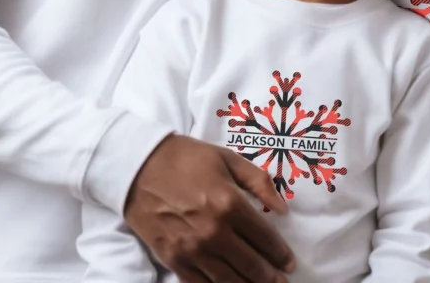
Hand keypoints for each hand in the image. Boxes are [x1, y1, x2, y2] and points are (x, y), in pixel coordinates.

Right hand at [124, 135, 294, 282]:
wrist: (140, 166)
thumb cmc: (187, 158)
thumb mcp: (228, 159)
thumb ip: (259, 183)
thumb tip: (282, 209)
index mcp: (229, 203)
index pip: (264, 238)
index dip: (280, 253)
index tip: (289, 262)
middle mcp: (214, 231)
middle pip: (250, 264)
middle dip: (270, 277)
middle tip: (282, 282)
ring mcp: (192, 249)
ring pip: (229, 280)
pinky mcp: (174, 260)